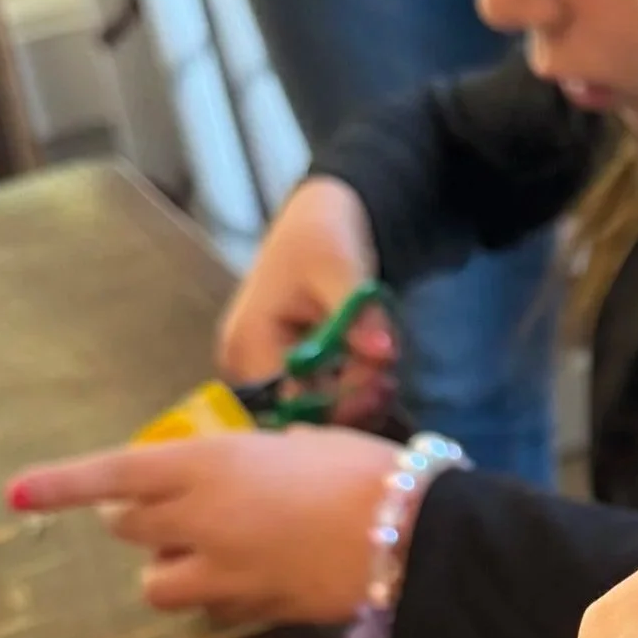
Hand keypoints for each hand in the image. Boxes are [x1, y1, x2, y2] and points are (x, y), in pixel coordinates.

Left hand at [8, 427, 398, 623]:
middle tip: (182, 512)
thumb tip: (229, 479)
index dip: (58, 485)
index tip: (15, 495)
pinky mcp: (251, 608)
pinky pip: (209, 606)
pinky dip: (218, 595)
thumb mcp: (295, 445)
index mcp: (208, 463)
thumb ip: (245, 463)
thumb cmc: (366, 470)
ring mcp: (223, 570)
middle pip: (129, 528)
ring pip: (157, 582)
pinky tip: (257, 578)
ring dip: (171, 568)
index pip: (112, 475)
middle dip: (146, 522)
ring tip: (213, 555)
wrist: (414, 534)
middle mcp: (201, 518)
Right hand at [218, 179, 392, 419]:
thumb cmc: (321, 237)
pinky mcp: (286, 375)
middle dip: (352, 403)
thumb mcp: (342, 269)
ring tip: (386, 374)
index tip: (381, 385)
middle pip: (302, 416)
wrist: (318, 222)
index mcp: (250, 343)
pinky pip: (320, 400)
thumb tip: (381, 353)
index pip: (291, 403)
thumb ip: (359, 315)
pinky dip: (351, 392)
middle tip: (389, 381)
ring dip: (356, 400)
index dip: (340, 405)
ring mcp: (265, 373)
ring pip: (315, 413)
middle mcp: (248, 367)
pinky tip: (375, 374)